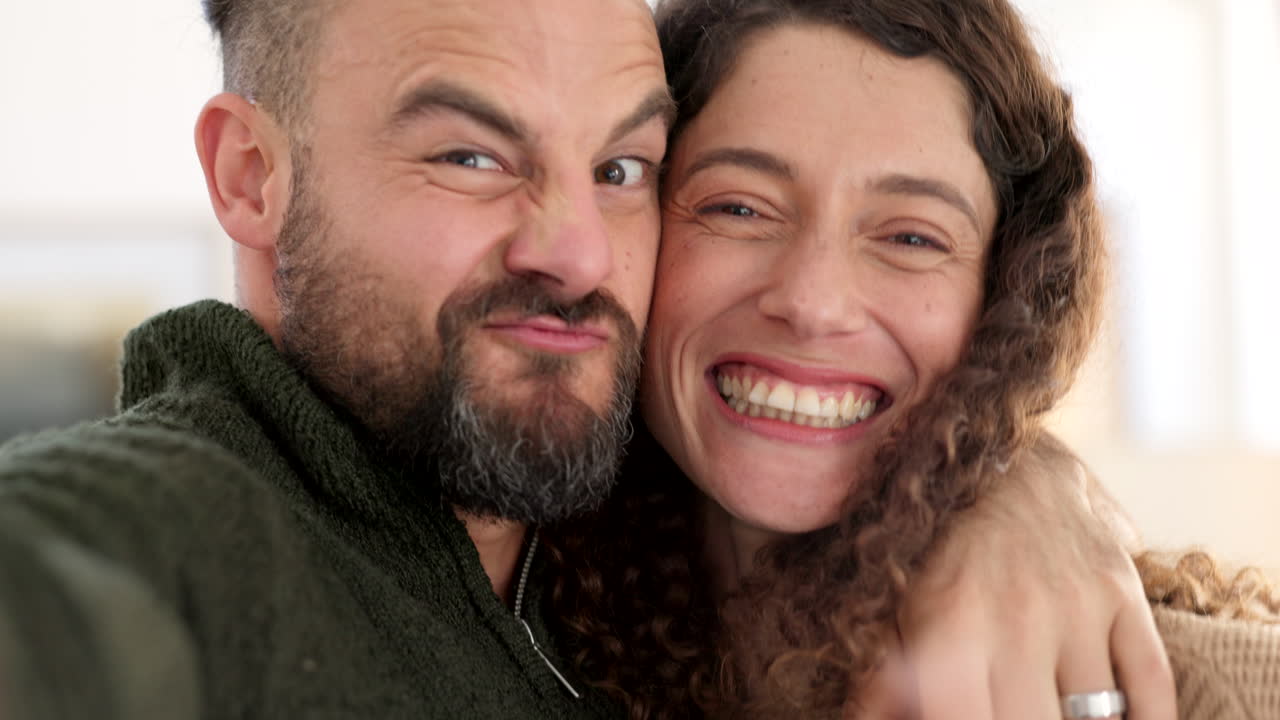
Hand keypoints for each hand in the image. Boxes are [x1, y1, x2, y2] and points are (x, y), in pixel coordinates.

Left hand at [855, 434, 1174, 719]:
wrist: (986, 447)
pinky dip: (1145, 717)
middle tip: (1011, 707)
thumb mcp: (894, 600)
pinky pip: (1150, 682)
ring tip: (1056, 710)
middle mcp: (1017, 615)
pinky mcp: (1121, 589)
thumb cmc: (930, 541)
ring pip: (1097, 716)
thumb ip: (883, 674)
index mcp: (951, 623)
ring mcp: (1077, 602)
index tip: (973, 719)